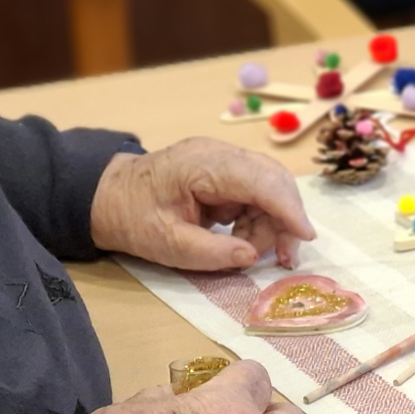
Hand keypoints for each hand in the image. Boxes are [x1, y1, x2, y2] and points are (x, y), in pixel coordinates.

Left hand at [91, 139, 315, 270]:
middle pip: (274, 179)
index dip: (288, 208)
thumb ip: (212, 254)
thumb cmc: (133, 217)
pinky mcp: (225, 173)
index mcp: (203, 165)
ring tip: (249, 252)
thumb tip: (252, 257)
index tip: (305, 236)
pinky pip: (257, 194)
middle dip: (285, 219)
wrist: (108, 196)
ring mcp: (224, 161)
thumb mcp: (167, 244)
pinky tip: (244, 240)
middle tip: (285, 259)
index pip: (261, 180)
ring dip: (271, 223)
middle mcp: (220, 155)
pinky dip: (259, 219)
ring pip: (270, 188)